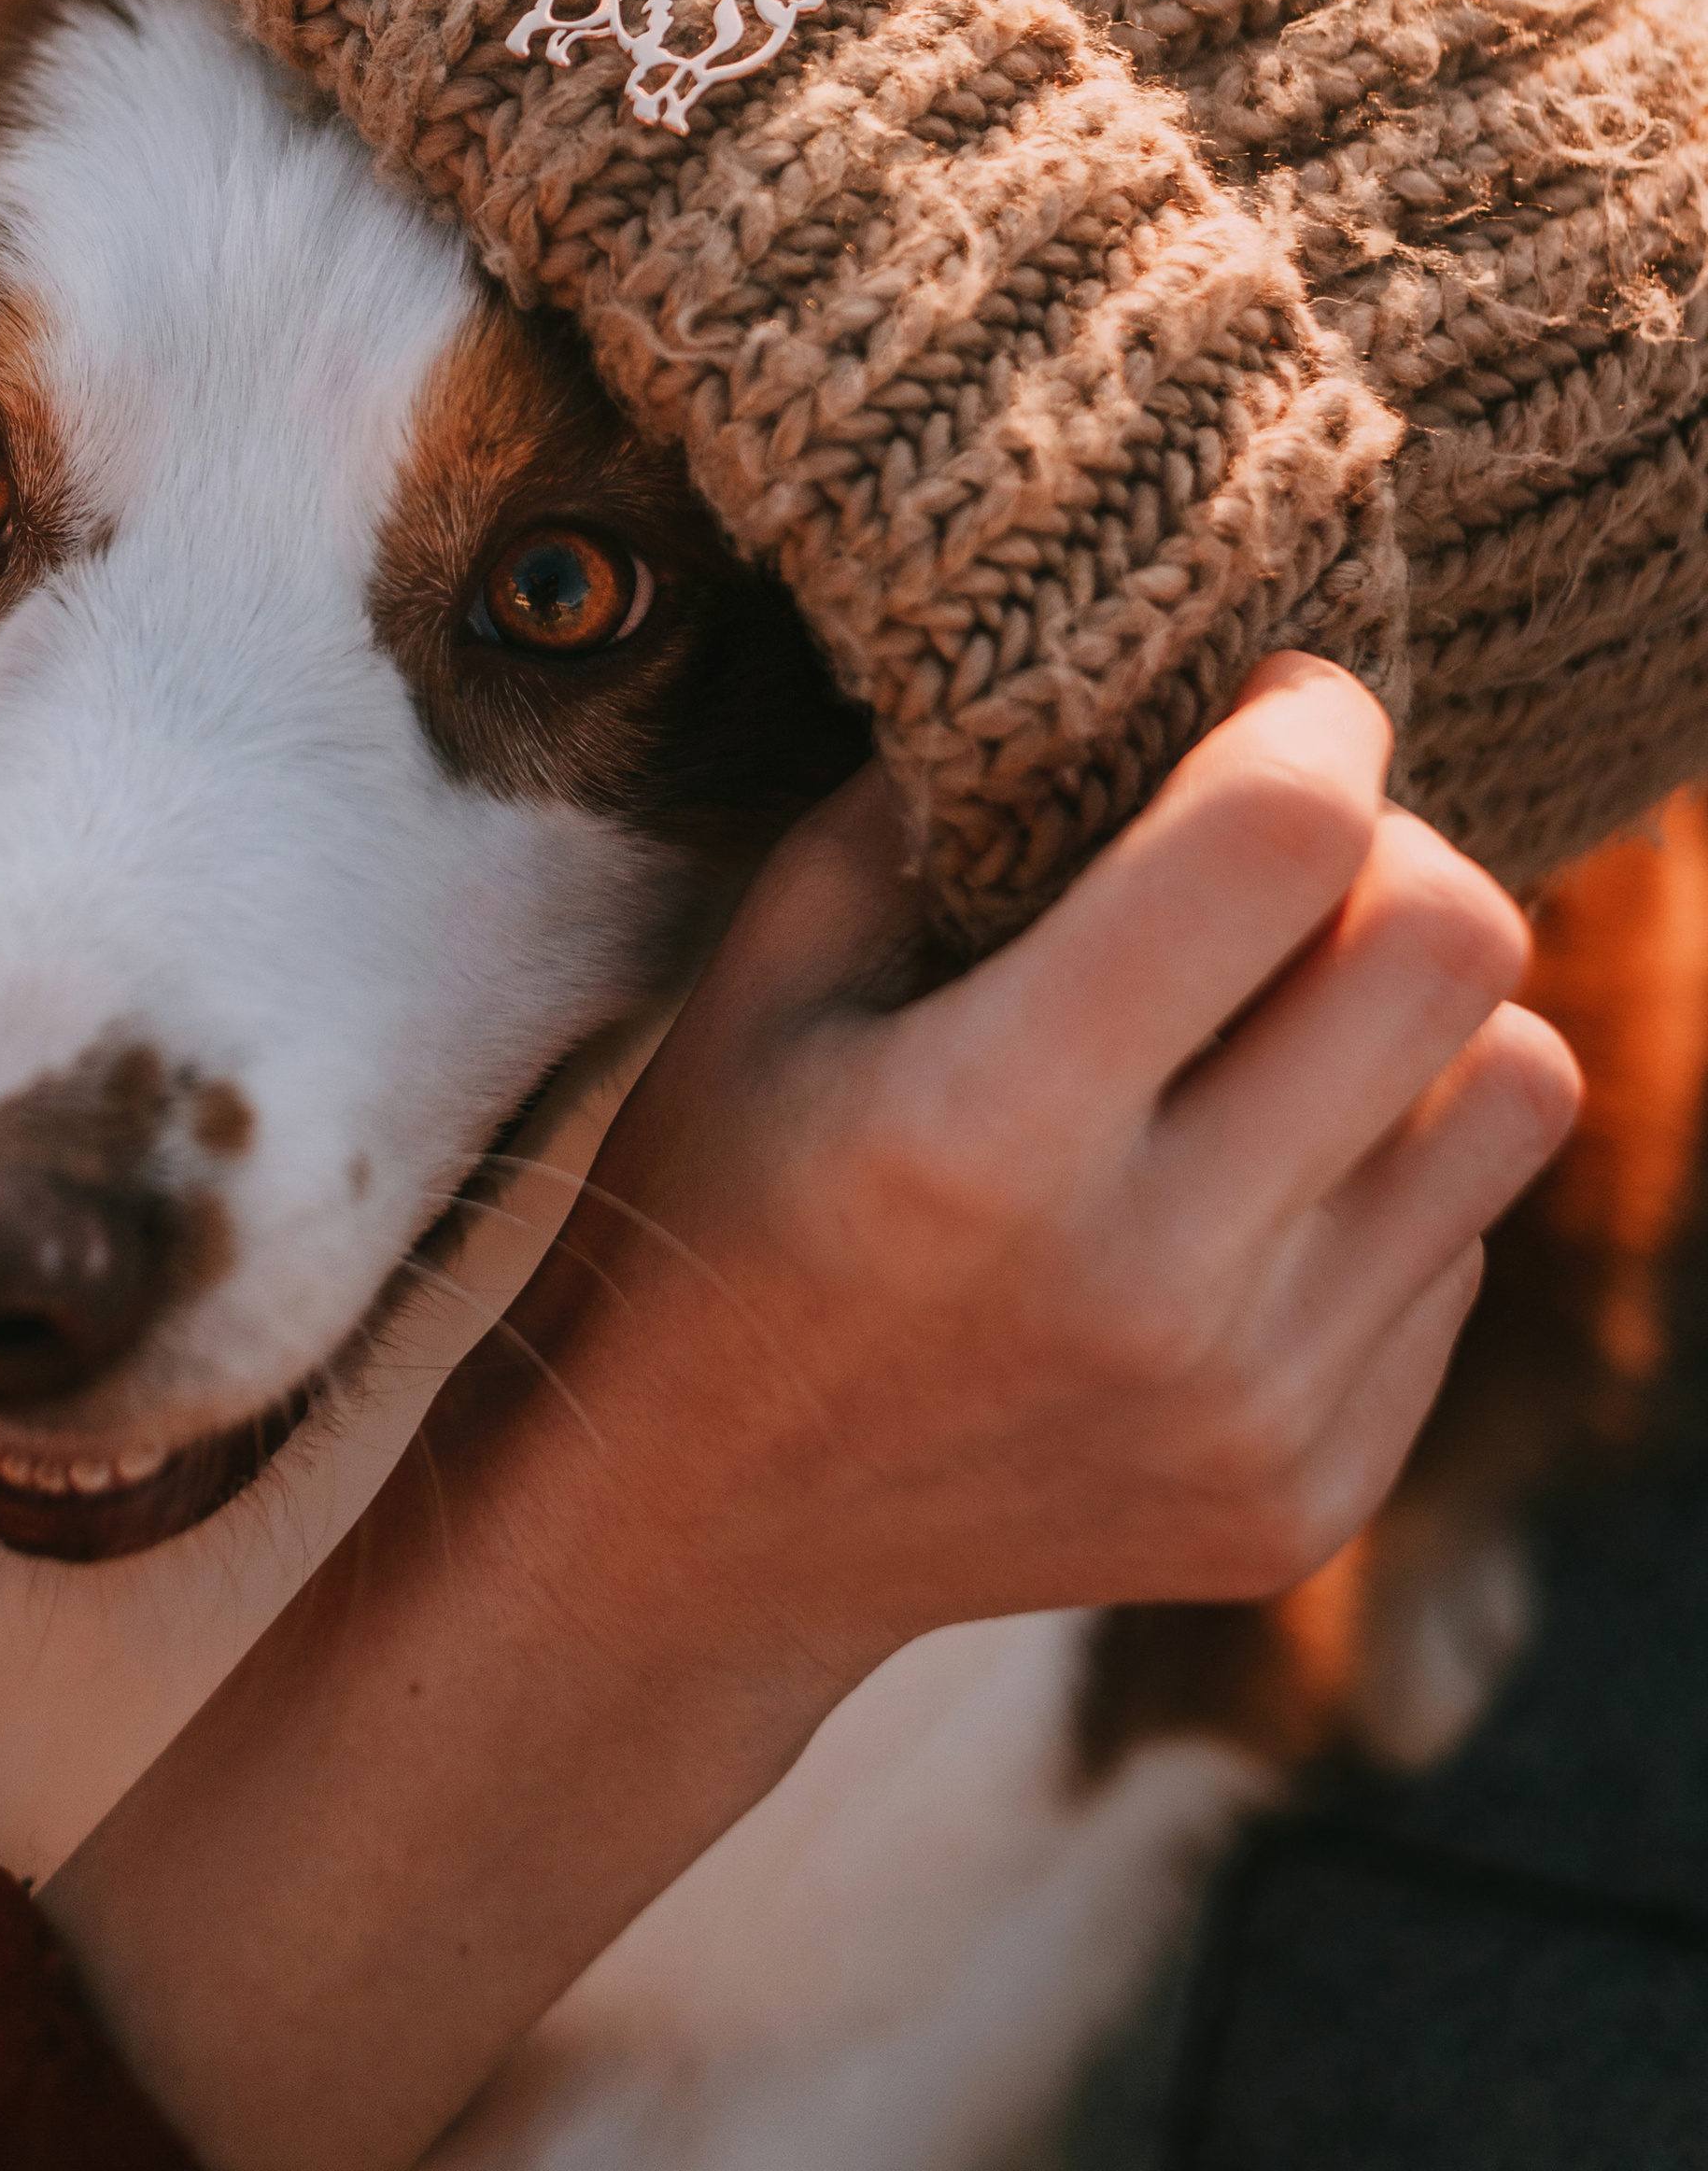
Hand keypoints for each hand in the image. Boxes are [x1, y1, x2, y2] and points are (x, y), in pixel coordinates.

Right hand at [464, 650, 1576, 1695]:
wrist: (693, 1538)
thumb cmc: (717, 1205)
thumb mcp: (763, 975)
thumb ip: (930, 806)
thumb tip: (1120, 670)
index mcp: (989, 1126)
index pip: (1283, 842)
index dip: (1312, 719)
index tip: (1276, 701)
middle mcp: (1153, 1286)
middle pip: (1456, 949)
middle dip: (1396, 843)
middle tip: (1290, 854)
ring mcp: (1254, 1415)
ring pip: (1517, 1093)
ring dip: (1418, 1017)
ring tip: (1282, 1020)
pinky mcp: (1311, 1496)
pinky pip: (1465, 1249)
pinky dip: (1379, 1175)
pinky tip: (1236, 1187)